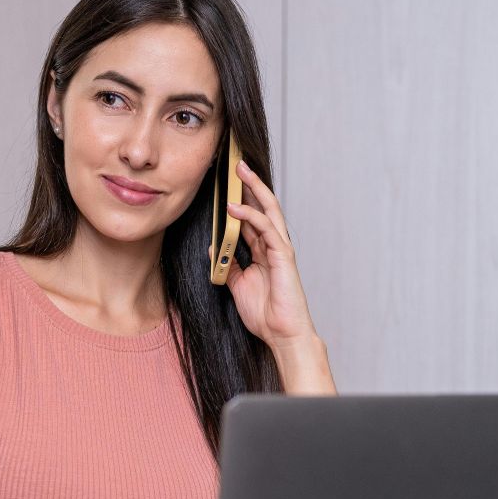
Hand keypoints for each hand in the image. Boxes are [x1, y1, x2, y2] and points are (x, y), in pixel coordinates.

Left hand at [212, 158, 317, 348]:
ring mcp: (279, 249)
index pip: (252, 217)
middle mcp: (273, 245)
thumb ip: (228, 265)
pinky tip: (235, 207)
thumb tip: (214, 247)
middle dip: (250, 184)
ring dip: (253, 189)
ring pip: (268, 210)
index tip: (228, 181)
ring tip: (239, 172)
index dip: (242, 197)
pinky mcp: (283, 256)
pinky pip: (266, 229)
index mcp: (263, 251)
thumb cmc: (265, 313)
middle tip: (237, 164)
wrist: (282, 334)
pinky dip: (251, 215)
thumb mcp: (237, 285)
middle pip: (263, 206)